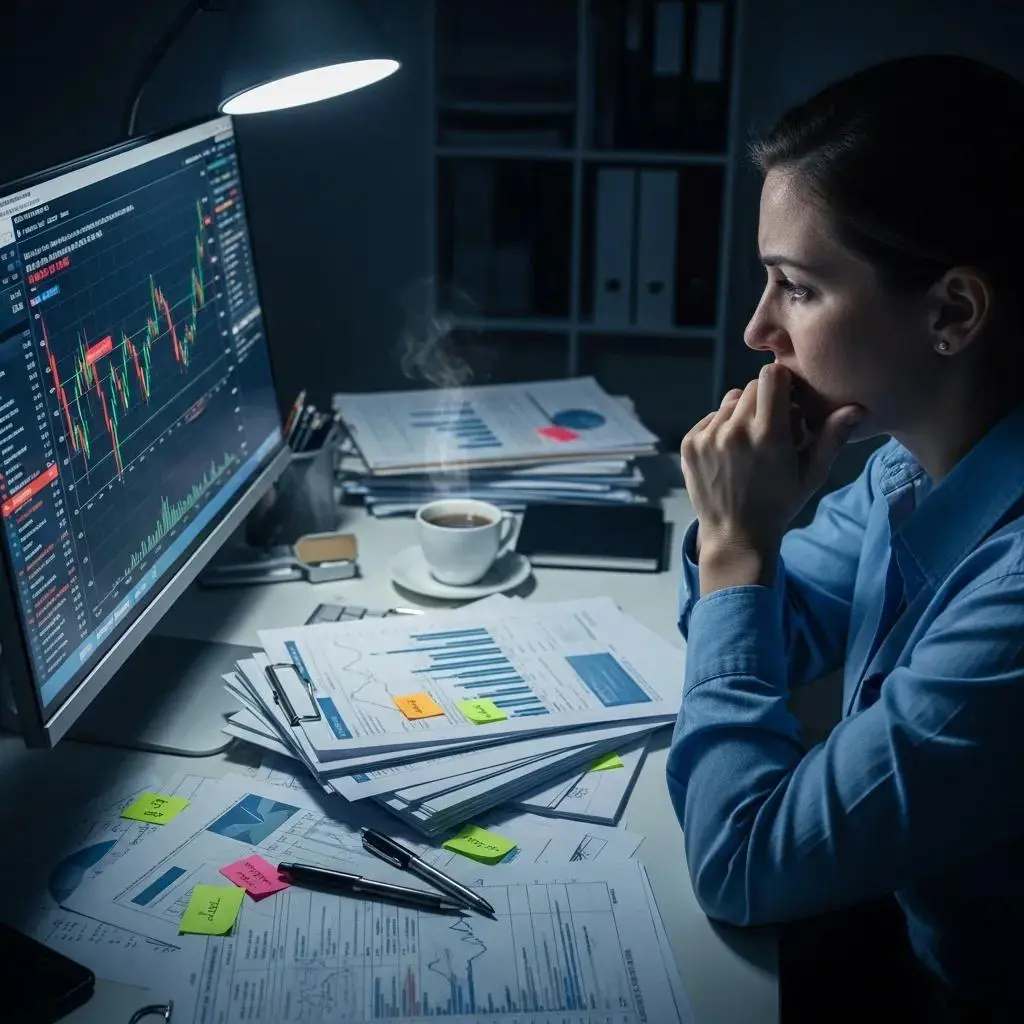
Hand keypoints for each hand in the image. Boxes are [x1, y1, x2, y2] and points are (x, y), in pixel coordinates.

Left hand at [681, 364, 862, 558]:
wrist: (735, 534)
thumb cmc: (779, 504)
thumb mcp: (811, 474)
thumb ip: (832, 438)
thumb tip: (857, 407)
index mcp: (768, 434)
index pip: (772, 375)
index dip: (783, 384)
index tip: (788, 402)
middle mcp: (734, 431)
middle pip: (752, 387)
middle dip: (765, 401)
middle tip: (773, 429)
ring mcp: (708, 437)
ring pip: (730, 402)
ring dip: (742, 414)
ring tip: (751, 444)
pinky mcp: (690, 444)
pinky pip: (710, 419)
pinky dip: (721, 428)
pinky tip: (731, 454)